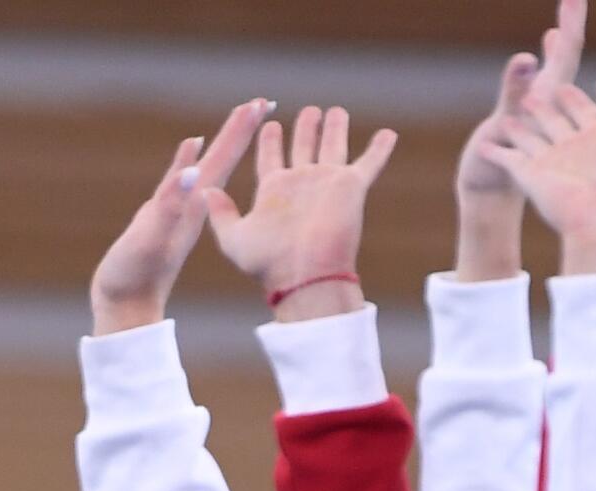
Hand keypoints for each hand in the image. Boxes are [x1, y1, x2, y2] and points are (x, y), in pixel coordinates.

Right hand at [90, 98, 269, 333]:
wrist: (125, 307)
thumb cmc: (135, 277)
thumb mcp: (152, 238)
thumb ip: (171, 205)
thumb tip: (194, 171)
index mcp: (196, 207)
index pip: (223, 161)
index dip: (242, 131)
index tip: (264, 103)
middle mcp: (193, 207)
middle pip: (222, 159)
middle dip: (241, 130)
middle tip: (265, 101)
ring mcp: (179, 212)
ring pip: (208, 168)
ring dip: (225, 143)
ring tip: (240, 118)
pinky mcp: (163, 217)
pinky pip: (182, 182)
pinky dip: (188, 160)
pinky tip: (193, 147)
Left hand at [203, 106, 396, 318]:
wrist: (304, 275)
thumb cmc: (269, 262)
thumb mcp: (234, 239)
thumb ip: (220, 214)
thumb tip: (206, 192)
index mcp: (274, 190)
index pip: (271, 156)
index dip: (269, 140)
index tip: (267, 122)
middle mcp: (301, 183)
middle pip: (304, 146)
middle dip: (305, 128)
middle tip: (308, 112)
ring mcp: (327, 184)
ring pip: (333, 146)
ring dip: (335, 129)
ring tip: (336, 111)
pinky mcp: (351, 188)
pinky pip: (369, 162)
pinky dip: (379, 149)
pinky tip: (388, 134)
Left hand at [478, 86, 595, 271]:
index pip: (584, 112)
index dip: (574, 100)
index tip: (566, 89)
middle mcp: (571, 141)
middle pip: (552, 118)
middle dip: (541, 107)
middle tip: (529, 98)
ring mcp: (548, 155)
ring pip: (527, 136)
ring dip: (516, 128)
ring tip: (504, 122)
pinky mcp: (528, 172)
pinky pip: (506, 158)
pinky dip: (494, 153)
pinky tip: (482, 149)